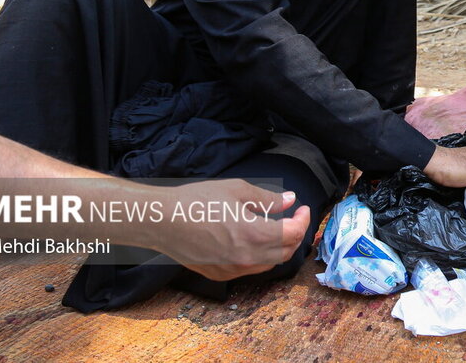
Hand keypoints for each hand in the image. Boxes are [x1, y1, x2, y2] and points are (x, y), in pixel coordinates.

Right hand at [152, 179, 309, 280]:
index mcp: (254, 234)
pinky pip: (250, 269)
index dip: (303, 220)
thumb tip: (289, 200)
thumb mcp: (237, 191)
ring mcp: (233, 269)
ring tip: (277, 229)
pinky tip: (254, 242)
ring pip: (269, 264)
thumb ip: (268, 198)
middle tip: (293, 218)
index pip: (293, 233)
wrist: (162, 221)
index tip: (302, 208)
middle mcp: (247, 257)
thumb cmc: (197, 201)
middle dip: (295, 235)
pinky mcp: (220, 274)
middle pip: (286, 252)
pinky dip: (260, 257)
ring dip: (280, 248)